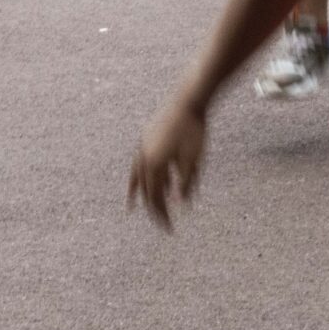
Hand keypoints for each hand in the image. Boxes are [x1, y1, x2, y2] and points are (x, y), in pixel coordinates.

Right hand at [127, 100, 207, 228]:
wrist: (187, 100)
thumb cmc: (194, 130)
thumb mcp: (194, 160)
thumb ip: (186, 183)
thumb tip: (180, 204)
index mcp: (155, 165)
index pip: (156, 199)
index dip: (162, 216)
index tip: (169, 229)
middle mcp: (144, 158)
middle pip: (146, 191)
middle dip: (154, 209)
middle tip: (163, 224)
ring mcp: (142, 148)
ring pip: (139, 178)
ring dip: (141, 193)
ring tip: (134, 208)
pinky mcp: (145, 139)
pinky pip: (137, 163)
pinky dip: (136, 176)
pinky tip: (137, 183)